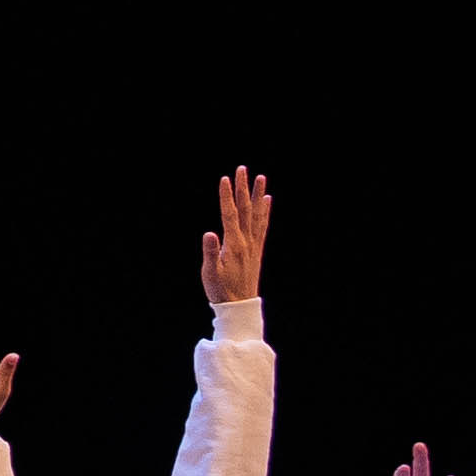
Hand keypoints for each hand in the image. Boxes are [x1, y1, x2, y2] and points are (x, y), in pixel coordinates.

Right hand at [202, 167, 272, 305]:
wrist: (240, 306)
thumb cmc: (221, 290)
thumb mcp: (210, 273)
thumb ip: (210, 252)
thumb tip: (209, 232)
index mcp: (233, 245)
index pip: (229, 214)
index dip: (226, 196)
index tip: (225, 179)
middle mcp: (246, 241)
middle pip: (245, 209)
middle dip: (243, 188)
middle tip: (242, 169)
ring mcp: (253, 244)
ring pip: (256, 214)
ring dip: (257, 195)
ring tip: (261, 178)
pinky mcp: (256, 249)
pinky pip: (263, 225)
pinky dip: (265, 211)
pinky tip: (267, 200)